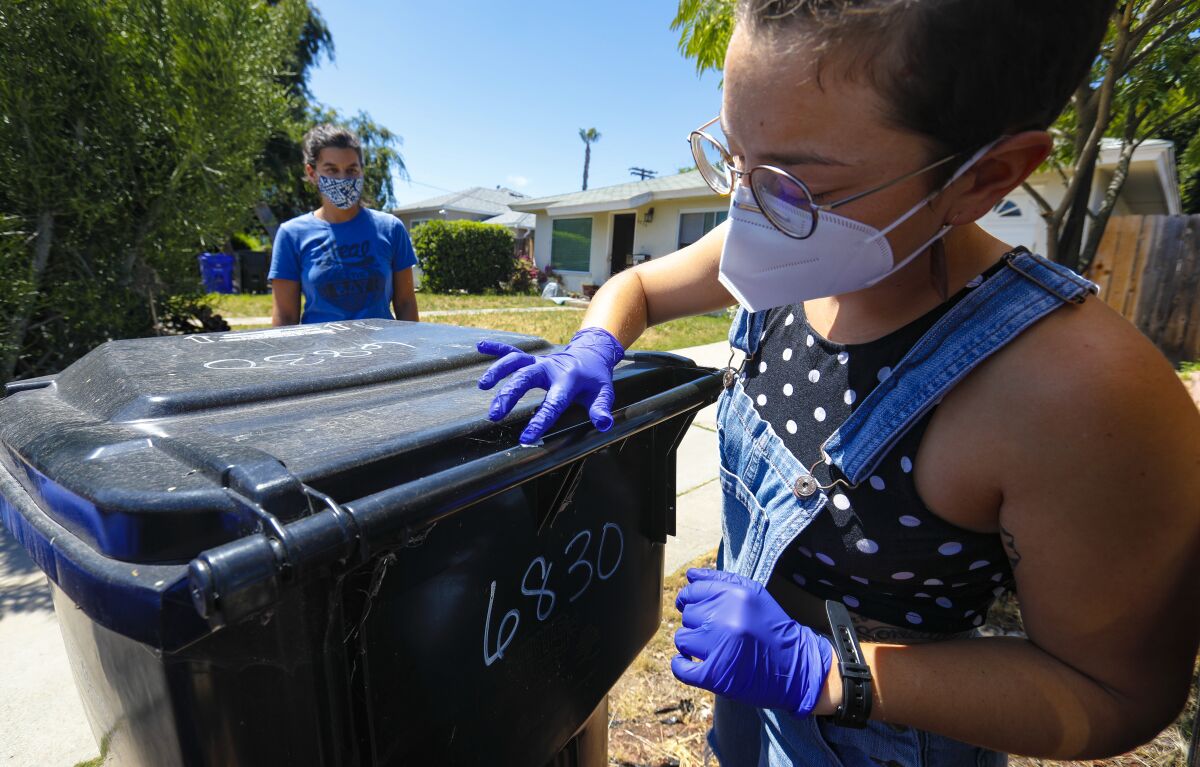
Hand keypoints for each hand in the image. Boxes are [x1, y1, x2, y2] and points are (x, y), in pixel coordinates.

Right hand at [477, 327, 623, 444]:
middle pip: (526, 378)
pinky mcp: (533, 359)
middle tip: (494, 415)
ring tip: (483, 385)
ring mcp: (540, 362)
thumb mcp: (603, 393)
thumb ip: (601, 409)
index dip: (540, 421)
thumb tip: (604, 424)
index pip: (553, 403)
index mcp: (568, 380)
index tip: (527, 437)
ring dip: (498, 370)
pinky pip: (513, 351)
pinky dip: (497, 347)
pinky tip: (481, 346)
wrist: (592, 353)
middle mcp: (550, 368)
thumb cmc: (595, 379)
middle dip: (509, 395)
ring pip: (516, 362)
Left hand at [671, 569, 832, 717]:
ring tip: (711, 647)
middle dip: (697, 622)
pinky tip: (692, 662)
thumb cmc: (772, 628)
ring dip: (692, 644)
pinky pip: (681, 668)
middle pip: (688, 614)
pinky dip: (681, 665)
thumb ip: (720, 580)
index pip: (692, 591)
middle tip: (716, 632)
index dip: (691, 600)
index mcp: (735, 595)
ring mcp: (718, 647)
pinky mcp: (715, 675)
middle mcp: (725, 618)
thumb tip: (689, 575)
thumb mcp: (754, 594)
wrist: (795, 667)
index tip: (698, 610)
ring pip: (682, 638)